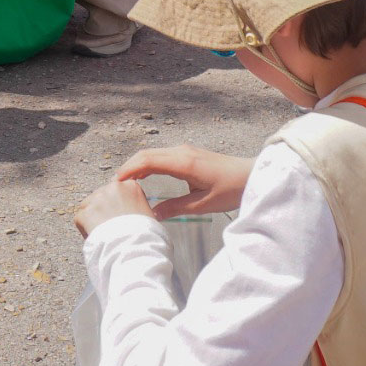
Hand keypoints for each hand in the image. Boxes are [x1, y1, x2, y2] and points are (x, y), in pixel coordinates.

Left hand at [74, 177, 153, 237]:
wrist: (133, 250)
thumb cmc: (146, 236)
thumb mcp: (150, 214)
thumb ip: (138, 206)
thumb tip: (134, 210)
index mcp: (131, 186)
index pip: (119, 190)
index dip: (119, 205)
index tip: (121, 216)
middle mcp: (112, 188)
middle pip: (103, 196)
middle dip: (105, 210)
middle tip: (112, 227)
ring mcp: (97, 199)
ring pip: (90, 206)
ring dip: (94, 218)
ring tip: (105, 234)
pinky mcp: (84, 212)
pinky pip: (81, 219)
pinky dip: (86, 229)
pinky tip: (97, 238)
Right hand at [114, 146, 252, 217]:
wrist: (250, 176)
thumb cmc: (230, 190)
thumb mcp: (202, 204)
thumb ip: (176, 208)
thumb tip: (152, 214)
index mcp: (183, 162)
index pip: (147, 160)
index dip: (129, 170)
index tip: (115, 183)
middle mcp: (182, 151)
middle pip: (146, 154)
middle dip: (128, 168)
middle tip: (115, 186)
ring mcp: (185, 150)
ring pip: (153, 154)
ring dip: (137, 166)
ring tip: (125, 184)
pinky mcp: (188, 154)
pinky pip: (161, 156)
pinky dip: (148, 165)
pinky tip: (144, 178)